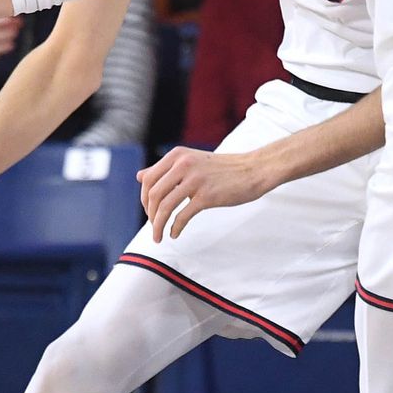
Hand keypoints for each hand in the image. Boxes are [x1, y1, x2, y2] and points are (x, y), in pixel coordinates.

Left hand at [137, 146, 271, 240]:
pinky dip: (175, 228)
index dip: (144, 199)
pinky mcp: (207, 196)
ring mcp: (195, 180)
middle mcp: (183, 164)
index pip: (148, 179)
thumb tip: (139, 176)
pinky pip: (182, 216)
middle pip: (154, 194)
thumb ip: (166, 169)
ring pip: (165, 207)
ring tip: (158, 237)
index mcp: (177, 155)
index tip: (149, 212)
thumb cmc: (222, 169)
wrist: (253, 170)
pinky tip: (175, 234)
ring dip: (157, 225)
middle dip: (150, 214)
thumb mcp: (191, 161)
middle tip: (153, 227)